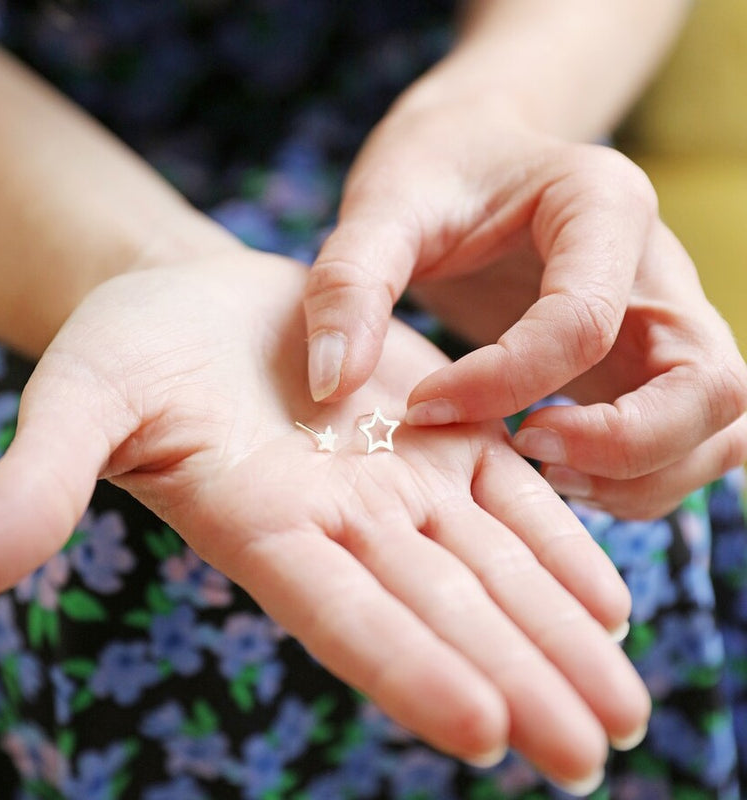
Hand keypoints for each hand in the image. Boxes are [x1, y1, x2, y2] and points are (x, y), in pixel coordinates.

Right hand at [0, 250, 647, 788]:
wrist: (201, 301)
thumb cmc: (131, 351)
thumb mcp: (83, 398)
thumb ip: (44, 478)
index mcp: (265, 526)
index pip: (341, 614)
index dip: (405, 667)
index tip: (482, 733)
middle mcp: (345, 521)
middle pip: (440, 611)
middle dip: (517, 681)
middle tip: (595, 755)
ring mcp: (402, 478)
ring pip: (491, 565)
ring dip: (558, 632)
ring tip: (625, 706)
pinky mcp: (442, 430)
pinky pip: (511, 495)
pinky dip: (561, 544)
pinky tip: (612, 601)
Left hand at [303, 95, 746, 518]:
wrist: (474, 157)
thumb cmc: (434, 173)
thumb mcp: (384, 205)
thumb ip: (349, 283)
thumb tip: (332, 384)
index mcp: (602, 206)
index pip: (584, 322)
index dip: (502, 384)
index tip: (422, 406)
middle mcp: (658, 268)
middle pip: (708, 388)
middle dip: (622, 447)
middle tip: (523, 453)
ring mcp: (665, 319)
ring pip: (715, 428)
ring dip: (637, 476)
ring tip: (537, 471)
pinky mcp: (647, 361)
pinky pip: (682, 442)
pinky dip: (631, 479)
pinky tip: (548, 467)